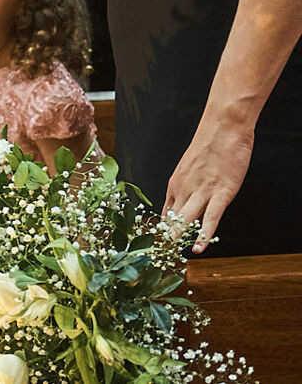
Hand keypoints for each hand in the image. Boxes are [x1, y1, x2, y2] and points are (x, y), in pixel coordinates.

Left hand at [166, 116, 254, 251]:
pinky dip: (205, 234)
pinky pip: (211, 217)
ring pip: (188, 219)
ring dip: (182, 237)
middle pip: (173, 218)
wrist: (223, 129)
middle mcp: (183, 188)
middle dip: (168, 237)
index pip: (166, 212)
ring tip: (177, 253)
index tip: (161, 243)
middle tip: (164, 254)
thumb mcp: (190, 168)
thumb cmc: (209, 147)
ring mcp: (202, 191)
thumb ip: (186, 185)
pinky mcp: (222, 192)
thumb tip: (185, 200)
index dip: (164, 229)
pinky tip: (200, 246)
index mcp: (174, 183)